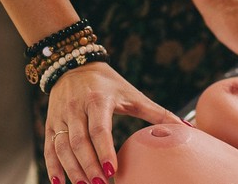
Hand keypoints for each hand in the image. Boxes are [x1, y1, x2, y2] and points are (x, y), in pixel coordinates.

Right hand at [43, 62, 182, 182]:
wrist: (74, 65)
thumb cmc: (109, 84)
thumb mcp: (133, 94)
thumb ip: (159, 113)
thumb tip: (188, 129)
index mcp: (98, 100)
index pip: (99, 129)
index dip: (104, 151)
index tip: (112, 171)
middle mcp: (76, 108)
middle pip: (79, 142)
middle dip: (89, 166)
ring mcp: (61, 116)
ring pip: (62, 147)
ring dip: (72, 169)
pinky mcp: (50, 123)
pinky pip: (49, 147)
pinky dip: (53, 166)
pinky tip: (59, 182)